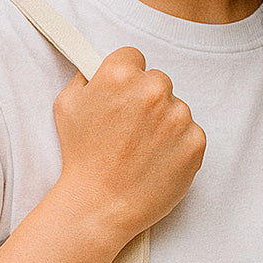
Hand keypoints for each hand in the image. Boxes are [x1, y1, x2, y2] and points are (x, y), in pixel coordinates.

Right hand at [52, 47, 205, 241]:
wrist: (100, 205)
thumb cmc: (81, 158)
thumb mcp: (67, 105)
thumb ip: (86, 77)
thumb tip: (98, 67)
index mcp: (120, 74)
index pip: (134, 57)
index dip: (125, 78)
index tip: (121, 96)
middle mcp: (153, 90)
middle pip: (157, 81)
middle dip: (146, 99)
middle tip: (129, 128)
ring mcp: (178, 116)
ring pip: (175, 108)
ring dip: (163, 123)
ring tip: (140, 149)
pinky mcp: (195, 141)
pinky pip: (190, 133)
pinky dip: (177, 145)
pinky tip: (156, 160)